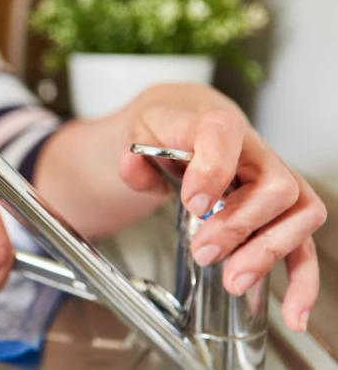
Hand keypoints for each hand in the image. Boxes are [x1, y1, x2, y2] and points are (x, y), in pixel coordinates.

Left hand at [117, 83, 325, 331]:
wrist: (188, 121)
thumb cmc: (171, 128)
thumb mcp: (142, 132)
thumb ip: (135, 156)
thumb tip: (130, 164)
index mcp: (217, 125)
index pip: (225, 137)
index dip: (213, 171)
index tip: (193, 203)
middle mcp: (256, 152)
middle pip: (274, 186)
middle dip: (238, 226)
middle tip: (202, 252)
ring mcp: (276, 182)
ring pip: (299, 214)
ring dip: (268, 253)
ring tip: (233, 280)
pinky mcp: (282, 213)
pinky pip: (304, 245)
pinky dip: (302, 281)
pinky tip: (293, 312)